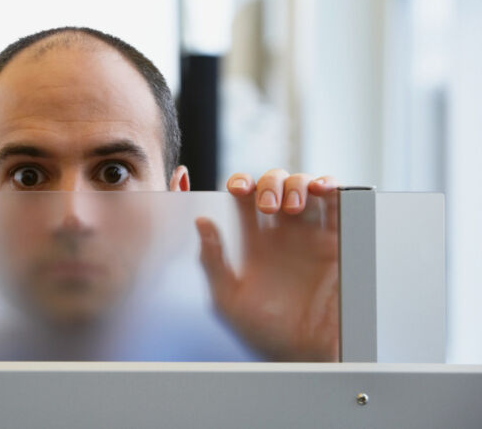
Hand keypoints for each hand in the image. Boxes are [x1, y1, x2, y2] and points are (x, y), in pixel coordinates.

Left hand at [196, 169, 338, 360]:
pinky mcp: (338, 242)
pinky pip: (338, 206)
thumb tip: (200, 222)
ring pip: (305, 188)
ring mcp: (310, 236)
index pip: (244, 198)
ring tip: (291, 205)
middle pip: (274, 186)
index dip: (240, 183)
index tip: (236, 188)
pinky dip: (332, 188)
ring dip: (298, 183)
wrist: (304, 355)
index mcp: (253, 242)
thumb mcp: (227, 299)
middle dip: (269, 184)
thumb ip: (212, 260)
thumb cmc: (264, 333)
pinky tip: (322, 189)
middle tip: (266, 204)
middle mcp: (281, 234)